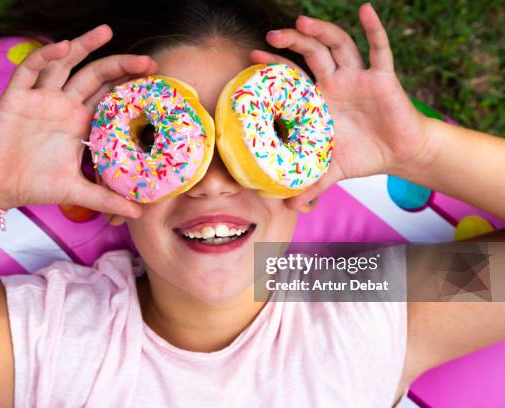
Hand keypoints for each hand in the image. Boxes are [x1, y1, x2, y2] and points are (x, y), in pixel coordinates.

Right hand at [0, 24, 157, 217]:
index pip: (110, 97)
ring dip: (83, 45)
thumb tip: (138, 214)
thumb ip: (107, 199)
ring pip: (65, 63)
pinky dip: (44, 56)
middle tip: (147, 62)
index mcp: (80, 122)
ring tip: (106, 31)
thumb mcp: (77, 191)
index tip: (155, 84)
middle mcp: (64, 105)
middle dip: (120, 65)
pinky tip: (62, 47)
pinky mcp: (17, 97)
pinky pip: (31, 69)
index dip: (130, 88)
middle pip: (95, 75)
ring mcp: (42, 98)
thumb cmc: (35, 185)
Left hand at [250, 3, 433, 209]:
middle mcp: (335, 84)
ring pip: (338, 46)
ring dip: (322, 32)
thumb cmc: (363, 156)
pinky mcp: (383, 77)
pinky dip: (374, 29)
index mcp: (319, 101)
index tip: (252, 58)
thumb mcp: (330, 171)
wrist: (399, 154)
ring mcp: (358, 78)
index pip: (292, 78)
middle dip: (292, 42)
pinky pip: (379, 49)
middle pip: (311, 54)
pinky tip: (366, 10)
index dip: (274, 68)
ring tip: (303, 22)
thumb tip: (285, 208)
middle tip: (271, 36)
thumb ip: (308, 185)